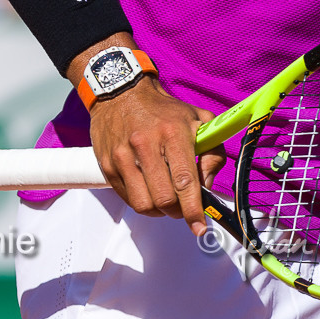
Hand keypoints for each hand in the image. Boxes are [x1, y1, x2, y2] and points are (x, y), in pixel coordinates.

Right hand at [87, 77, 226, 235]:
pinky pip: (127, 198)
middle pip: (164, 198)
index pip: (185, 180)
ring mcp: (123, 156)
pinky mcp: (107, 164)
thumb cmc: (163, 110)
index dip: (193, 209)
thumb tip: (207, 185)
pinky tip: (149, 191)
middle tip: (183, 208)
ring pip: (144, 204)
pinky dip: (142, 202)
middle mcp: (146, 144)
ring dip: (159, 211)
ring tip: (166, 200)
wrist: (121, 92)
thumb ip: (212, 153)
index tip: (199, 225)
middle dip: (177, 211)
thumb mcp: (199, 120)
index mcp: (173, 132)